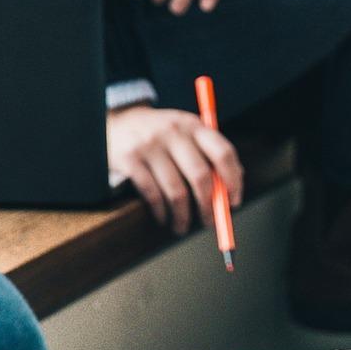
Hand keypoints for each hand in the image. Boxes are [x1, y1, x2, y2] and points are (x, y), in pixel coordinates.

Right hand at [107, 106, 244, 233]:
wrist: (117, 122)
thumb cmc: (159, 134)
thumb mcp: (185, 132)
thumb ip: (208, 153)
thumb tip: (232, 186)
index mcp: (194, 125)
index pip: (223, 153)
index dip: (233, 181)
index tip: (234, 201)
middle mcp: (174, 132)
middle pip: (201, 176)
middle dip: (208, 206)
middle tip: (209, 222)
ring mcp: (151, 145)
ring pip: (176, 191)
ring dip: (183, 216)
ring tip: (182, 227)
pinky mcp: (131, 159)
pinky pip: (152, 194)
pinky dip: (161, 212)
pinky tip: (163, 218)